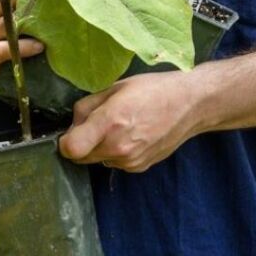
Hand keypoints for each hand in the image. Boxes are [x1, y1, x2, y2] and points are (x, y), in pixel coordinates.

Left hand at [58, 70, 198, 172]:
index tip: (72, 130)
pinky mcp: (139, 168)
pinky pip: (115, 162)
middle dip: (82, 142)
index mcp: (110, 122)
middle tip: (96, 123)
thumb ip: (88, 106)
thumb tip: (74, 122)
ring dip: (100, 147)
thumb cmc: (153, 89)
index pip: (70, 148)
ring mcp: (130, 161)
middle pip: (81, 157)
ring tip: (119, 125)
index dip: (66, 140)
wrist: (190, 105)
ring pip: (98, 160)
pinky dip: (115, 152)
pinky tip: (132, 134)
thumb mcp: (116, 87)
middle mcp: (118, 147)